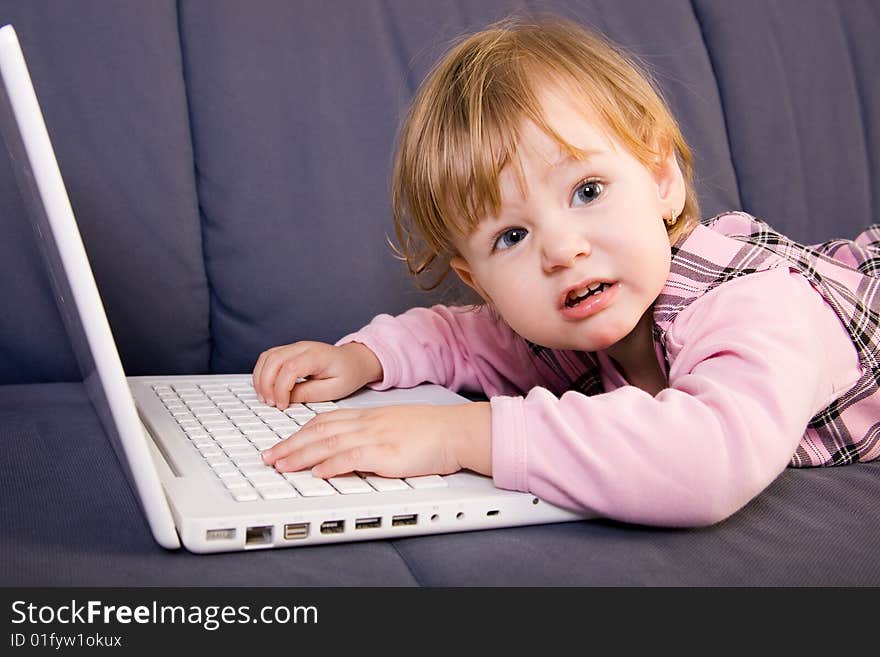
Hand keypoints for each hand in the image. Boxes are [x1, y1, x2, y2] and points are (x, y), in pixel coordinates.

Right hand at [252, 341, 382, 409]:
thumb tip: (286, 398)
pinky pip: (268, 358)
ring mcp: (294, 347)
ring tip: (266, 398)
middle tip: (271, 403)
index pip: (290, 367)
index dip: (281, 388)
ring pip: (266, 357)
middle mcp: (303, 347)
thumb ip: (308, 393)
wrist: (354, 361)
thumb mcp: (333, 390)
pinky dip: (262, 373)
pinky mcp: (289, 351)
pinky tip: (265, 388)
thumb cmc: (347, 374)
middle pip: (273, 360)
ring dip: (261, 379)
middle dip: (266, 384)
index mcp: (317, 355)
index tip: (282, 404)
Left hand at [260, 402, 491, 478]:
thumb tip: (353, 450)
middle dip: (290, 445)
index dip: (300, 433)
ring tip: (281, 465)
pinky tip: (318, 471)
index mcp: (368, 417)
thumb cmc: (431, 431)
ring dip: (301, 455)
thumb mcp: (395, 427)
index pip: (325, 421)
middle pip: (319, 431)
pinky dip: (331, 464)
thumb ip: (373, 434)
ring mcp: (375, 437)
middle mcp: (367, 424)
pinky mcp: (386, 453)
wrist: (455, 430)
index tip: (282, 443)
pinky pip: (352, 457)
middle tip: (269, 457)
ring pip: (329, 443)